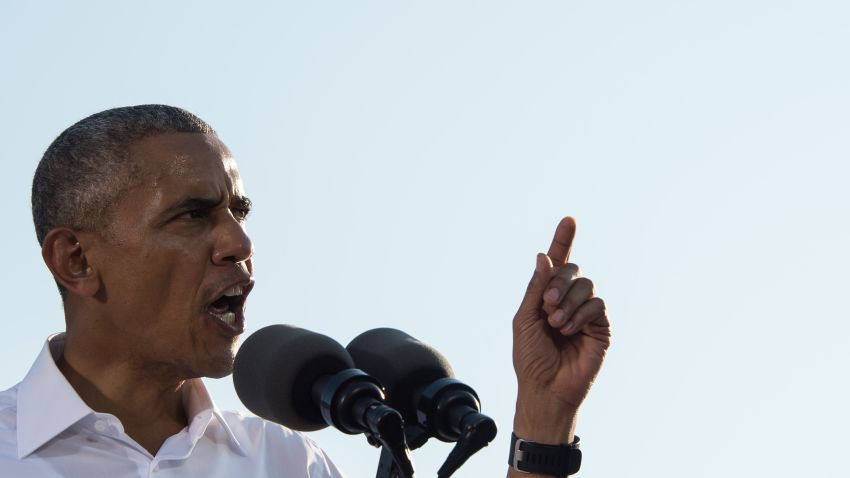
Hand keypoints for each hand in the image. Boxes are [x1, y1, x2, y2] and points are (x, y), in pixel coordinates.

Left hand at [511, 216, 610, 444]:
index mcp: (547, 295)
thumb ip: (536, 287)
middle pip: (572, 269)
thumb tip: (545, 256)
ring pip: (586, 284)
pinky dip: (580, 313)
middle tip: (546, 305)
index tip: (569, 219)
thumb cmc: (530, 357)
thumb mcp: (525, 318)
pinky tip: (568, 330)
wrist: (545, 387)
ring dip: (567, 300)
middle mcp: (568, 299)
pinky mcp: (601, 326)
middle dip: (558, 282)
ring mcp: (586, 312)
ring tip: (556, 323)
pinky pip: (597, 303)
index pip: (558, 263)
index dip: (563, 241)